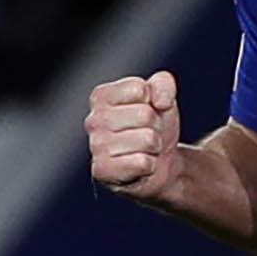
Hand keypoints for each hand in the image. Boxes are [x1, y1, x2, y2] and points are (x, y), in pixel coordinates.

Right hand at [87, 71, 182, 199]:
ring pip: (147, 139)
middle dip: (156, 126)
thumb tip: (160, 101)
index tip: (147, 112)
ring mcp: (96, 147)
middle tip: (147, 134)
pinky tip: (139, 167)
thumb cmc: (153, 128)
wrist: (157, 166)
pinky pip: (142, 163)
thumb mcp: (162, 98)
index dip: (153, 102)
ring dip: (153, 147)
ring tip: (144, 150)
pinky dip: (149, 166)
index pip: (140, 89)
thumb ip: (163, 84)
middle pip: (145, 115)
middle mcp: (93, 120)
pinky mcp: (102, 171)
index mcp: (101, 97)